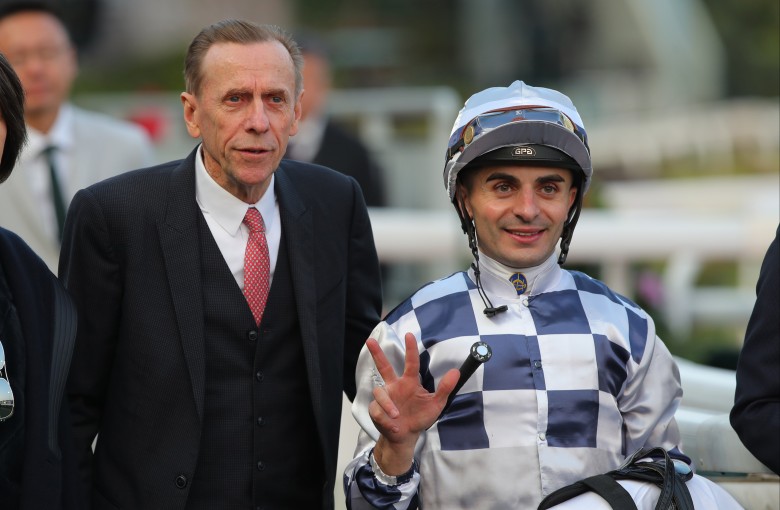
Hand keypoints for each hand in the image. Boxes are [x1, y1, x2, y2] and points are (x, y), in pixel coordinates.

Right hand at [367, 332, 458, 474]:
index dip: (410, 349)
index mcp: (409, 383)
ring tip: (397, 416)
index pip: (410, 363)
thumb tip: (455, 372)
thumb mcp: (436, 404)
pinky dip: (386, 417)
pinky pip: (377, 409)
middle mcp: (395, 386)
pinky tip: (393, 425)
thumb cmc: (420, 417)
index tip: (409, 335)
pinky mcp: (376, 409)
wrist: (406, 437)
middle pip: (384, 367)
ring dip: (388, 405)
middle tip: (370, 341)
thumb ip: (445, 388)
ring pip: (379, 392)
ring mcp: (385, 397)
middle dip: (377, 353)